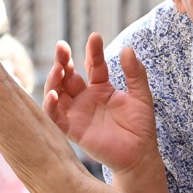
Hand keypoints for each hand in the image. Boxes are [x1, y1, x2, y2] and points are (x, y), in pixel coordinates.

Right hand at [43, 36, 159, 172]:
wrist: (140, 155)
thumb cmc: (141, 127)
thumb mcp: (141, 96)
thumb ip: (135, 74)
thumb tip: (127, 49)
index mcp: (102, 88)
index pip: (93, 65)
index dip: (93, 51)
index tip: (95, 37)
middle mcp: (86, 98)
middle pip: (69, 75)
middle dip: (63, 60)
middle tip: (62, 46)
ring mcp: (77, 113)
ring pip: (57, 92)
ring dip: (54, 79)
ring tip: (58, 68)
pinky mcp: (72, 130)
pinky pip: (55, 116)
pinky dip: (51, 105)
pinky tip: (55, 94)